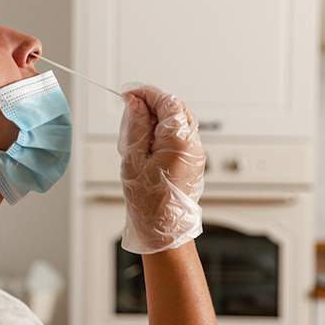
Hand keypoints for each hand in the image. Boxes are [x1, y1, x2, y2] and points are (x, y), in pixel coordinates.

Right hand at [117, 85, 205, 252]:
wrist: (165, 231)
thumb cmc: (149, 202)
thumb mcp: (133, 159)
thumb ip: (136, 126)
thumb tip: (136, 104)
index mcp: (179, 141)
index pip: (167, 102)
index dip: (147, 93)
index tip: (129, 93)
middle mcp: (193, 144)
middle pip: (176, 108)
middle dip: (153, 102)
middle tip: (130, 107)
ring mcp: (196, 153)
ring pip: (180, 121)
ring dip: (159, 117)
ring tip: (136, 127)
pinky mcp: (194, 161)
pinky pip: (181, 135)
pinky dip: (164, 130)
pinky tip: (147, 141)